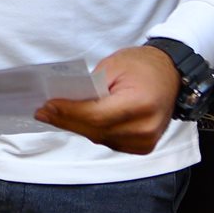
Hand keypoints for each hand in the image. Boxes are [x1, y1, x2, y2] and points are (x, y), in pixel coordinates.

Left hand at [33, 46, 179, 154]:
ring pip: (100, 138)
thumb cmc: (143, 65)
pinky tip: (76, 121)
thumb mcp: (113, 66)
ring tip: (53, 116)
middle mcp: (145, 128)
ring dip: (76, 126)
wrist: (171, 75)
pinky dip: (92, 131)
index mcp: (141, 104)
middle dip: (66, 120)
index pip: (96, 115)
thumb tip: (62, 100)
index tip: (46, 107)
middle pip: (95, 130)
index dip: (68, 112)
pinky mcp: (143, 146)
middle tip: (41, 112)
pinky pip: (109, 141)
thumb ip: (90, 86)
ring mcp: (145, 141)